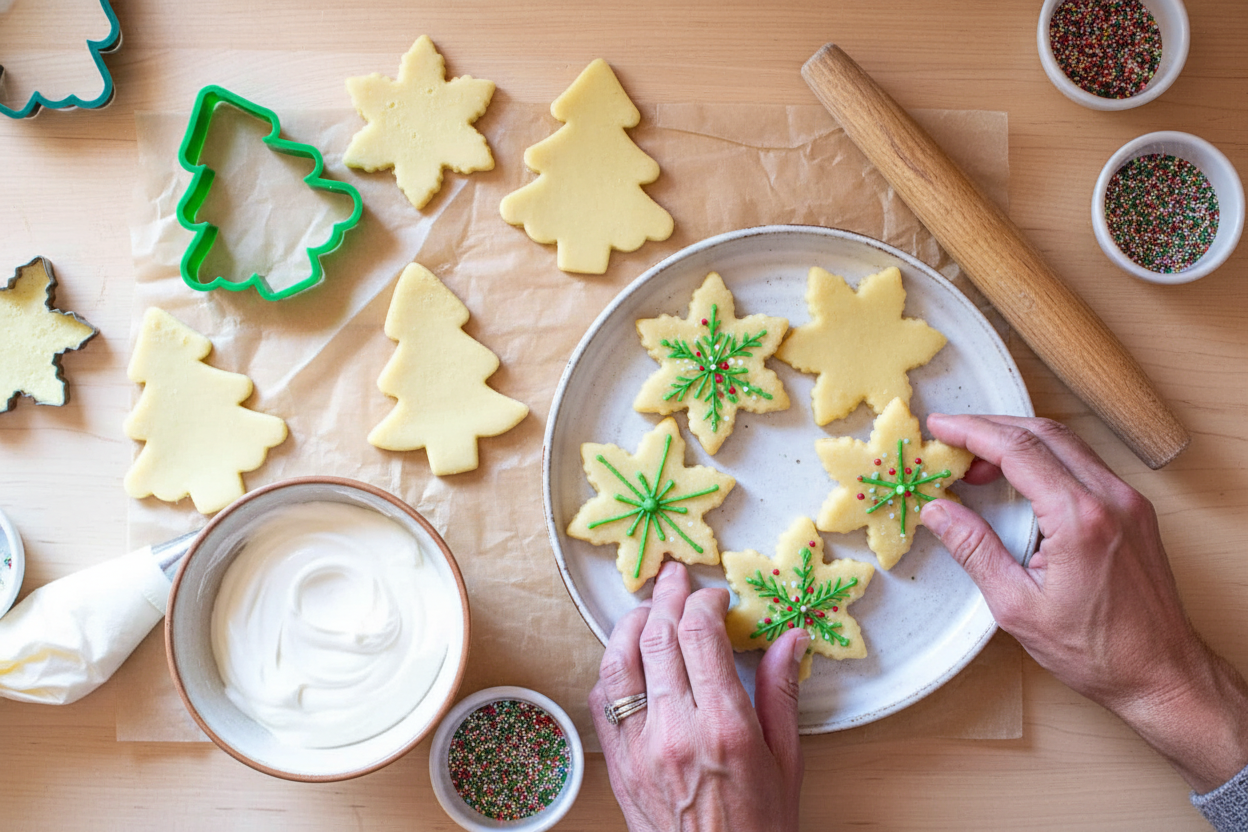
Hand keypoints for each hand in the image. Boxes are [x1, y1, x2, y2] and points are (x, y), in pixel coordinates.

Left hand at [589, 561, 807, 830]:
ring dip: (631, 624)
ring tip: (647, 607)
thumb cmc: (760, 827)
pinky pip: (603, 699)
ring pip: (619, 662)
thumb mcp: (787, 761)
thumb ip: (781, 692)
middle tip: (676, 578)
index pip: (699, 634)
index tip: (715, 597)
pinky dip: (612, 667)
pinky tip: (628, 655)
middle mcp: (676, 730)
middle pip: (657, 637)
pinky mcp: (618, 763)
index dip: (704, 602)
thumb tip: (790, 637)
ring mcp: (639, 746)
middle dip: (666, 597)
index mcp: (724, 726)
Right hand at [921, 414, 1247, 792]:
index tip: (940, 427)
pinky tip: (1019, 481)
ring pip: (1066, 443)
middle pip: (1043, 433)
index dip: (972, 432)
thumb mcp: (1017, 607)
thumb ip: (975, 550)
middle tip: (952, 440)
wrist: (1162, 674)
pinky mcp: (1134, 510)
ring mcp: (1128, 501)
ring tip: (978, 465)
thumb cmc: (1097, 651)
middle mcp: (1110, 499)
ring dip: (1018, 442)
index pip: (1018, 450)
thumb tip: (938, 511)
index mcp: (1079, 519)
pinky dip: (1045, 459)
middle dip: (991, 428)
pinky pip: (1083, 464)